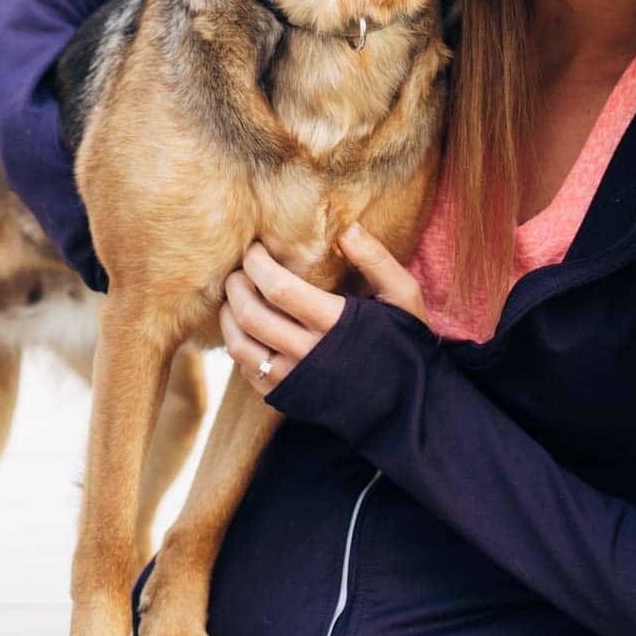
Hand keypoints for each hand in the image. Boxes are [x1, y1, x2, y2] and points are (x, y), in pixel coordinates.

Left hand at [219, 223, 430, 394]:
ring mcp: (294, 380)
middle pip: (250, 315)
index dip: (258, 263)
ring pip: (240, 346)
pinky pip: (247, 371)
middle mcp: (309, 354)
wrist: (407, 407)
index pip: (279, 288)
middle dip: (236, 285)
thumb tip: (347, 228)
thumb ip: (376, 260)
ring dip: (229, 316)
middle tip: (239, 269)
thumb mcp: (403, 296)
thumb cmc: (404, 343)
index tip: (256, 248)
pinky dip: (239, 345)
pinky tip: (247, 328)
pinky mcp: (286, 398)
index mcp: (336, 324)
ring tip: (234, 296)